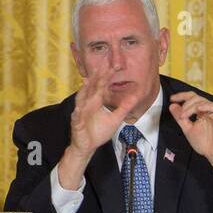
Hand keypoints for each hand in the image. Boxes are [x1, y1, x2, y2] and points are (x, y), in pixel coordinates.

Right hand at [57, 67, 139, 189]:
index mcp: (96, 101)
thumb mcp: (115, 119)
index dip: (107, 76)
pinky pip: (77, 117)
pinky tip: (79, 108)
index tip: (114, 66)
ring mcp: (81, 113)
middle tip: (100, 66)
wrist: (88, 147)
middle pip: (92, 89)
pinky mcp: (77, 124)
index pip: (102, 86)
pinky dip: (78, 113)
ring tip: (87, 80)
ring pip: (82, 100)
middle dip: (95, 78)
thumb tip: (135, 97)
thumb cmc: (98, 132)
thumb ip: (124, 107)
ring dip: (83, 91)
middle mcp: (87, 104)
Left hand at [168, 92, 212, 172]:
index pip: (192, 98)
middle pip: (197, 98)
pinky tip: (199, 108)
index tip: (172, 99)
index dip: (182, 96)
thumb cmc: (205, 143)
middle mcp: (209, 110)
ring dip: (192, 106)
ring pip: (204, 101)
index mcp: (201, 111)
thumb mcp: (187, 129)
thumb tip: (172, 106)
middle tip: (180, 114)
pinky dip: (206, 106)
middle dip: (186, 104)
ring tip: (185, 115)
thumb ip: (180, 118)